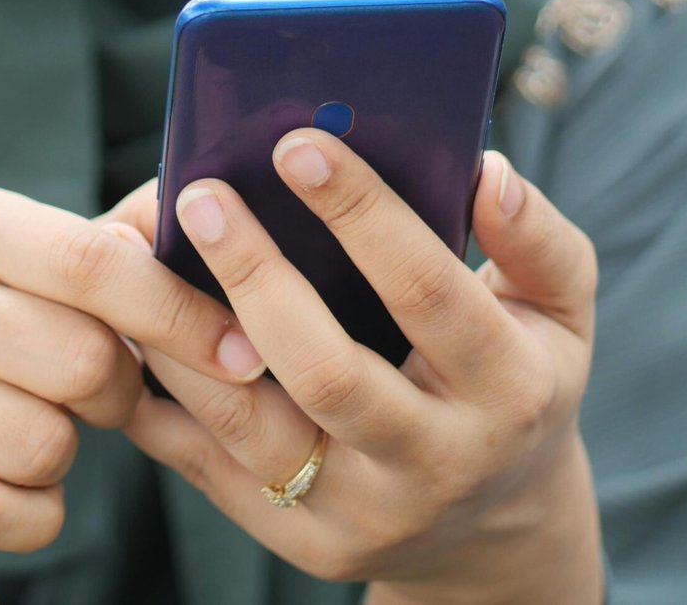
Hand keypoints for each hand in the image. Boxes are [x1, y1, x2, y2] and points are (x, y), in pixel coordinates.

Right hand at [0, 183, 262, 596]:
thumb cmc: (3, 340)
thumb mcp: (47, 274)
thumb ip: (128, 239)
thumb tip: (220, 195)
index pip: (92, 262)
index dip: (180, 312)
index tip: (242, 353)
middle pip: (81, 361)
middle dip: (118, 394)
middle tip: (101, 393)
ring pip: (43, 445)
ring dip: (65, 456)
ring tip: (35, 427)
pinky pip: (1, 512)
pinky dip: (30, 514)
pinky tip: (4, 482)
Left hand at [123, 133, 601, 603]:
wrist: (493, 530)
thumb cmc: (516, 381)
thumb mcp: (559, 313)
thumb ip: (534, 239)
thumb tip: (484, 171)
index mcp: (509, 391)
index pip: (428, 293)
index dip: (362, 215)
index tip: (298, 145)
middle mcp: (436, 462)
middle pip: (326, 370)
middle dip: (255, 273)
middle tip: (202, 195)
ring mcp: (363, 513)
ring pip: (247, 425)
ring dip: (181, 335)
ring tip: (137, 251)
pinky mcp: (301, 541)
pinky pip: (206, 466)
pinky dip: (158, 394)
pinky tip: (127, 324)